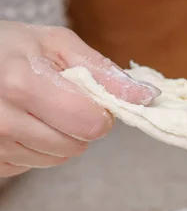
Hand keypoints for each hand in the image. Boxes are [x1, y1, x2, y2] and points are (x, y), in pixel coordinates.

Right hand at [0, 21, 159, 177]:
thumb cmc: (10, 47)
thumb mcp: (56, 44)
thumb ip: (104, 72)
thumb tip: (147, 97)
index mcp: (21, 84)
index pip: (90, 125)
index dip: (98, 114)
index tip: (86, 98)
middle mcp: (1, 119)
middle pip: (75, 146)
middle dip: (77, 126)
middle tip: (56, 100)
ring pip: (55, 159)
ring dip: (56, 138)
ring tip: (34, 109)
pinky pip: (31, 166)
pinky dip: (33, 148)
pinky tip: (19, 122)